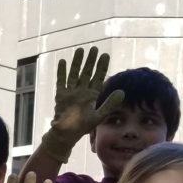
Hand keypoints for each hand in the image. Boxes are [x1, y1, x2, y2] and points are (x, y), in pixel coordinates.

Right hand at [39, 46, 124, 161]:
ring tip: (80, 50)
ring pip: (74, 74)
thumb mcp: (99, 116)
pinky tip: (63, 61)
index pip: (98, 77)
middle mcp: (81, 91)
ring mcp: (71, 92)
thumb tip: (122, 92)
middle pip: (87, 73)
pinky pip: (61, 81)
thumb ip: (110, 103)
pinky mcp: (60, 95)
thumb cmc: (82, 127)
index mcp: (92, 96)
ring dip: (77, 62)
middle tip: (94, 48)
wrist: (66, 134)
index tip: (105, 55)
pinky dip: (61, 71)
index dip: (102, 67)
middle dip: (90, 61)